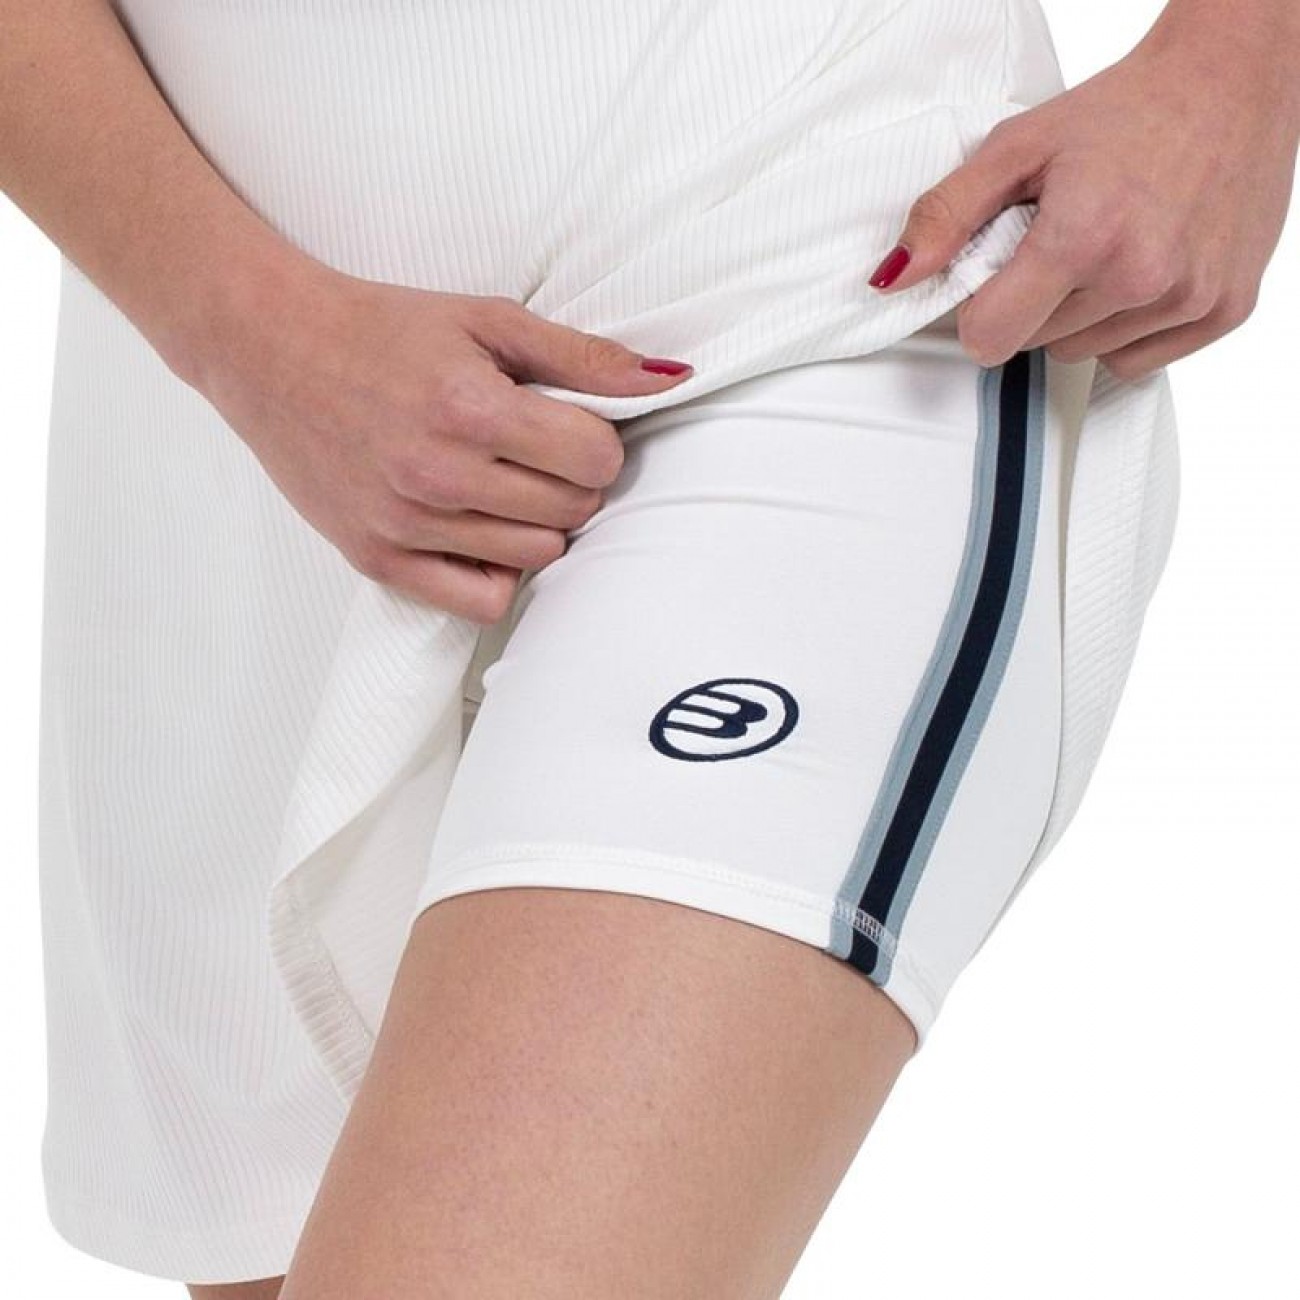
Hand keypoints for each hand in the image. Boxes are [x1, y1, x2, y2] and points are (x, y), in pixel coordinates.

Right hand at [190, 262, 693, 624]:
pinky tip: (480, 527)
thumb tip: (670, 377)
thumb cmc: (382, 329)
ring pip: (536, 556)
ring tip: (505, 483)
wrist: (270, 350)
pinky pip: (480, 599)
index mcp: (469, 408)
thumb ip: (581, 355)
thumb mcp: (485, 319)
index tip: (571, 425)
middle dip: (573, 480)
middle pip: (573, 511)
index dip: (599, 440)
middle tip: (537, 451)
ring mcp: (406, 524)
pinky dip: (496, 570)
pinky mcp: (378, 559)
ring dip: (539, 523)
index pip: (595, 459)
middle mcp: (438, 474)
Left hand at [867, 34, 1298, 379]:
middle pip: (1036, 344)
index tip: (995, 276)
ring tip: (1109, 246)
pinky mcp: (1225, 311)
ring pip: (1085, 353)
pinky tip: (1143, 269)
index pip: (990, 338)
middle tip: (1064, 239)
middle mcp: (1140, 276)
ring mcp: (1188, 298)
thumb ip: (946, 216)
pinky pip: (1137, 361)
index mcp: (1084, 236)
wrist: (1233, 79)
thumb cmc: (1128, 109)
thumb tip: (892, 278)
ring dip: (1082, 314)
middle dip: (1033, 302)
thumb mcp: (1019, 147)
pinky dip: (1129, 327)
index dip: (980, 310)